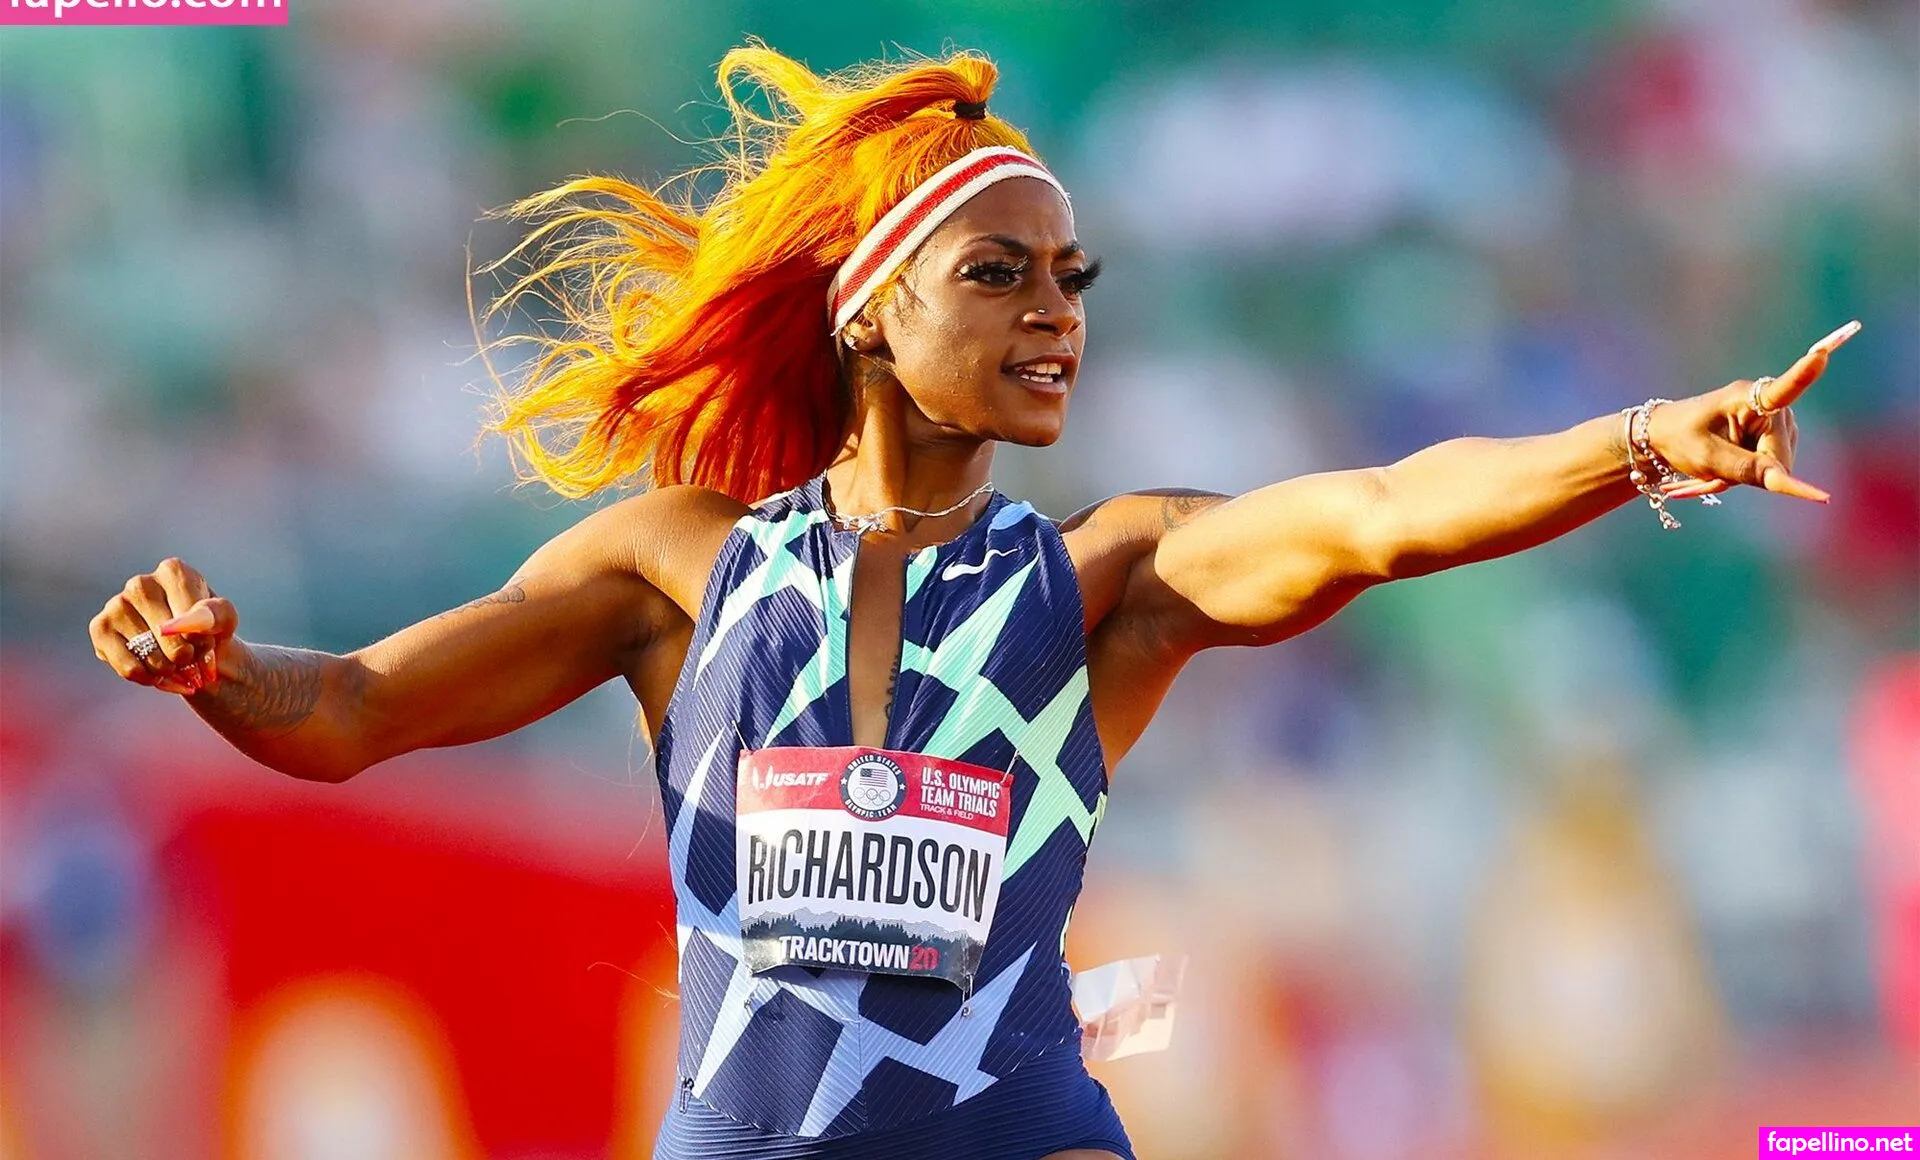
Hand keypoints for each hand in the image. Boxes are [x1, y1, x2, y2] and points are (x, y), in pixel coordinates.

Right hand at [88, 558, 238, 695]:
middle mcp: (140, 583)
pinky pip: (129, 667)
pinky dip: (151, 679)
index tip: (207, 643)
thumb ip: (214, 615)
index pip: (191, 614)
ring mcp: (116, 604)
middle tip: (192, 658)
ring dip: (170, 670)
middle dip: (186, 656)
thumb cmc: (208, 630)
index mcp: (173, 572)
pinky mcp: (99, 629)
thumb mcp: (225, 621)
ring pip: (148, 654)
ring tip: (177, 666)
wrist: (191, 651)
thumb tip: (181, 624)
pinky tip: (159, 674)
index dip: (203, 638)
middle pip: (167, 634)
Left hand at [1644, 320, 1860, 503]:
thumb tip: (1783, 481)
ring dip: (1746, 475)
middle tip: (1714, 474)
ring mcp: (1777, 423)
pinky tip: (1724, 470)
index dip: (1804, 373)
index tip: (1820, 354)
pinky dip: (1747, 475)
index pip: (1783, 389)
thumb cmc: (1680, 439)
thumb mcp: (1705, 456)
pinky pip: (1771, 469)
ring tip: (1717, 467)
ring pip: (1776, 466)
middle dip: (1751, 473)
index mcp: (1748, 397)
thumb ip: (1744, 468)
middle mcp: (1771, 406)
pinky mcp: (1777, 438)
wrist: (1664, 438)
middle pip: (1780, 456)